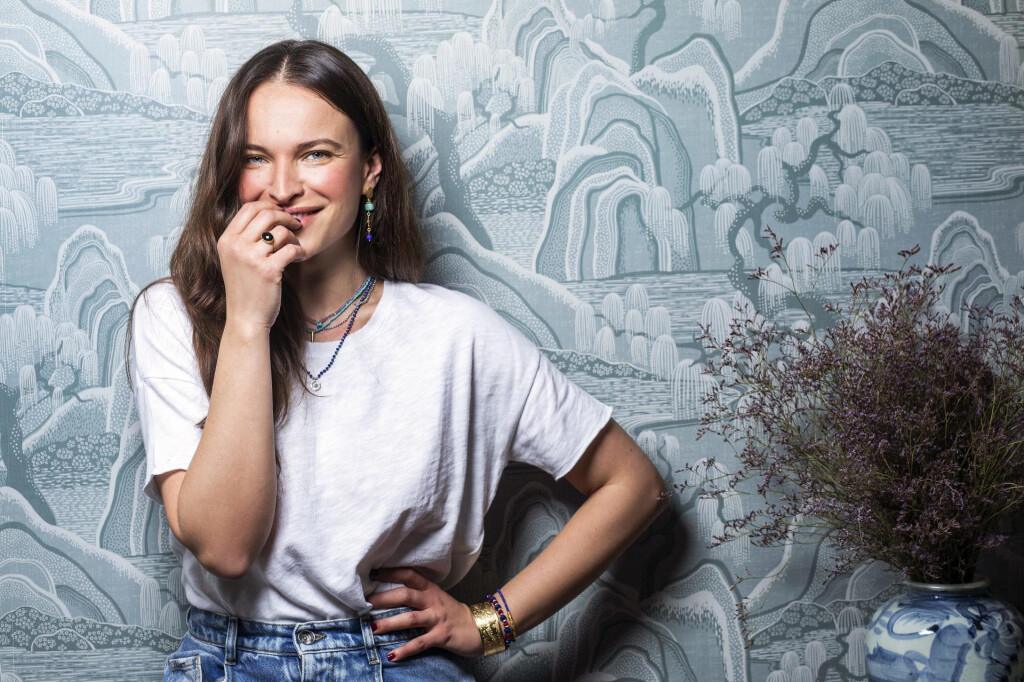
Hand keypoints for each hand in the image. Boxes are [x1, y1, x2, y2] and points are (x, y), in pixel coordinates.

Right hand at [217, 200, 306, 331]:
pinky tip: (299, 257)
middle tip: (296, 225)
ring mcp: (251, 257)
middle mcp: (236, 246)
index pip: (249, 207)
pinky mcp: (268, 270)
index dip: (269, 206)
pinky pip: (291, 248)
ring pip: (281, 231)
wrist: (245, 318)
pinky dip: (300, 251)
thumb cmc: (244, 288)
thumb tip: (270, 214)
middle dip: (285, 216)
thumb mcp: (235, 259)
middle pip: (266, 214)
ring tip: (295, 246)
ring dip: (294, 236)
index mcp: (226, 240)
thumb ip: (245, 237)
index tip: (281, 213)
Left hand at [366, 567, 484, 660]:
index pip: (409, 575)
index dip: (391, 573)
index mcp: (430, 589)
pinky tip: (392, 655)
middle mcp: (432, 601)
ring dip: (390, 623)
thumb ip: (417, 594)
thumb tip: (388, 595)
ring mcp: (437, 618)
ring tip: (373, 628)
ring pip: (410, 619)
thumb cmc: (452, 613)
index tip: (372, 573)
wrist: (477, 627)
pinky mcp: (441, 636)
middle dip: (384, 598)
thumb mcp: (436, 598)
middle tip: (365, 602)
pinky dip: (405, 650)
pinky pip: (420, 643)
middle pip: (406, 595)